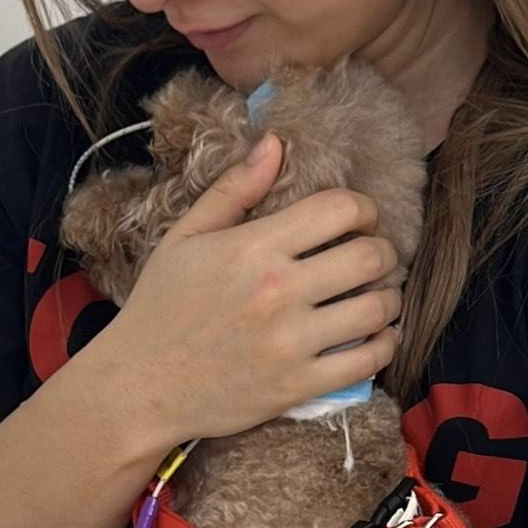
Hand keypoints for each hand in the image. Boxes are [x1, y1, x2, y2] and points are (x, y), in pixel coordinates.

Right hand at [100, 132, 402, 443]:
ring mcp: (290, 342)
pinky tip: (375, 335)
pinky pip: (369, 361)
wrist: (139, 386)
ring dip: (388, 298)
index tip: (358, 219)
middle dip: (383, 250)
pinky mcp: (298, 386)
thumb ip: (234, 189)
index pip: (339, 209)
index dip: (363, 209)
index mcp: (253, 247)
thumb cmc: (160, 307)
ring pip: (378, 308)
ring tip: (377, 296)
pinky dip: (384, 345)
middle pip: (371, 256)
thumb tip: (275, 142)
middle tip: (372, 257)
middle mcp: (277, 291)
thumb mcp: (185, 238)